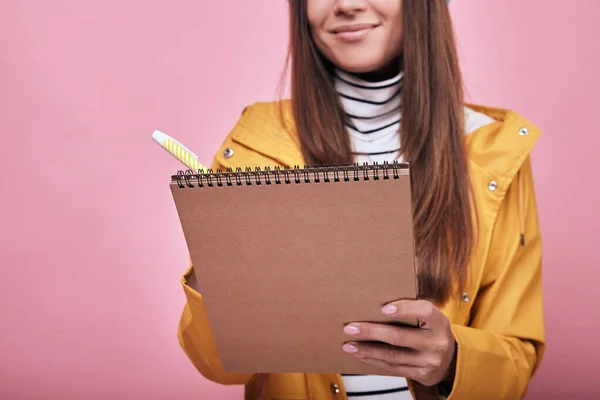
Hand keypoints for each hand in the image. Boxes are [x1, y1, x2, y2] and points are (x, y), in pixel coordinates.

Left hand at [342, 300, 456, 386]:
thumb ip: (412, 310)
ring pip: (392, 355)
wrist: (450, 359)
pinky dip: (374, 360)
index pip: (424, 311)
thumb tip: (377, 302)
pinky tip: (361, 354)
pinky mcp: (421, 374)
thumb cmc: (432, 331)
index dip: (404, 308)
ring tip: (349, 345)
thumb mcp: (430, 318)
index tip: (383, 308)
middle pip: (399, 336)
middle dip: (371, 331)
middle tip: (350, 328)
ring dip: (367, 349)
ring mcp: (429, 361)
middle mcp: (436, 342)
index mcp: (439, 322)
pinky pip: (393, 367)